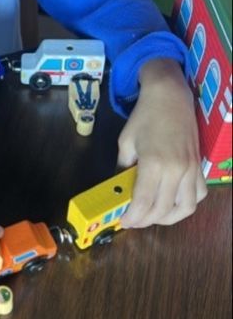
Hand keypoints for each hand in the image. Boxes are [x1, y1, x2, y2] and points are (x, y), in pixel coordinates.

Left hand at [117, 59, 206, 228]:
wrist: (170, 96)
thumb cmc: (145, 117)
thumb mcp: (126, 143)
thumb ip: (123, 169)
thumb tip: (118, 190)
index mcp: (154, 163)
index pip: (144, 202)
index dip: (133, 217)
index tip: (123, 222)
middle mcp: (176, 169)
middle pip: (163, 209)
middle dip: (146, 220)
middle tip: (134, 220)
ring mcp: (191, 169)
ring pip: (186, 207)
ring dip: (169, 218)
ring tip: (153, 216)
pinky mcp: (199, 166)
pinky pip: (199, 194)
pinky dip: (187, 204)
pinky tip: (173, 202)